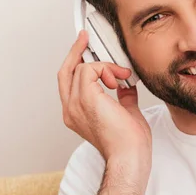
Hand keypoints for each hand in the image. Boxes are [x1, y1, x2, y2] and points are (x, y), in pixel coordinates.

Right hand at [57, 30, 151, 165]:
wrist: (129, 157)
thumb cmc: (129, 144)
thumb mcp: (127, 113)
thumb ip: (123, 97)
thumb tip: (126, 84)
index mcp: (77, 113)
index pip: (70, 81)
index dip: (76, 63)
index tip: (87, 48)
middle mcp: (71, 109)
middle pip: (66, 71)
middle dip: (76, 51)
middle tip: (85, 37)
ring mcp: (75, 105)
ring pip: (80, 68)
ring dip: (104, 66)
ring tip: (121, 77)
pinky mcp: (85, 99)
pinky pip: (89, 70)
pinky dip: (106, 69)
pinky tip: (119, 80)